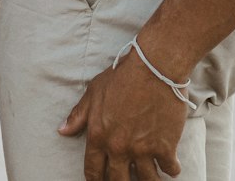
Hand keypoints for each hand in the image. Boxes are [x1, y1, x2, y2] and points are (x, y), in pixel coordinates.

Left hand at [58, 49, 187, 179]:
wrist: (155, 65)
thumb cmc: (123, 75)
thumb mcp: (94, 91)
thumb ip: (78, 114)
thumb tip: (62, 130)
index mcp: (98, 136)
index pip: (92, 171)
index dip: (96, 179)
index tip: (102, 179)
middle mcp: (119, 148)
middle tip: (127, 178)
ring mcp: (142, 150)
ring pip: (146, 180)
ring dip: (149, 179)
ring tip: (152, 176)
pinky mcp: (165, 146)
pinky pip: (170, 169)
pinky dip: (172, 169)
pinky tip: (172, 165)